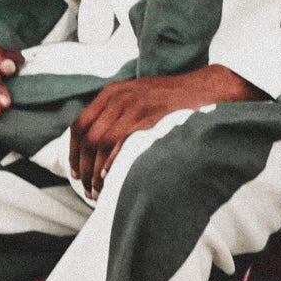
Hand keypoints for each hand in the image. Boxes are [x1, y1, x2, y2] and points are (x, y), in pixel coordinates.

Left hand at [69, 65, 262, 201]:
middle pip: (87, 137)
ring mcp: (134, 106)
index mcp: (112, 93)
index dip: (73, 152)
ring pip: (100, 143)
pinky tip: (111, 179)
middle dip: (83, 168)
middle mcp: (118, 97)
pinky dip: (111, 163)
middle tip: (87, 189)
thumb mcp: (139, 97)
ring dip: (96, 171)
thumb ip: (117, 114)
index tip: (76, 173)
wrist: (207, 88)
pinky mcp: (149, 116)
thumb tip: (98, 148)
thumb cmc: (174, 100)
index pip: (79, 125)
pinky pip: (120, 143)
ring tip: (99, 191)